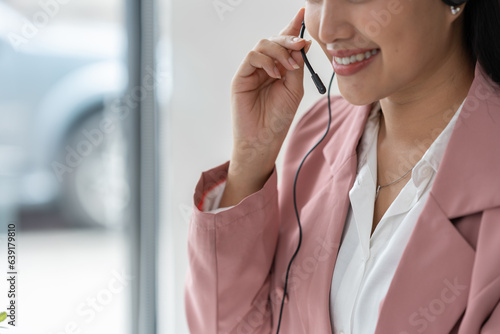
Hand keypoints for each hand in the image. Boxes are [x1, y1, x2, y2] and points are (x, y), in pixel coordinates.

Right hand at [229, 7, 310, 179]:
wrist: (264, 139)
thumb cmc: (278, 118)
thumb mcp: (294, 89)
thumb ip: (296, 66)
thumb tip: (302, 43)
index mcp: (278, 68)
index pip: (284, 43)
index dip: (292, 27)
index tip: (303, 13)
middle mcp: (264, 67)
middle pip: (274, 39)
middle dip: (289, 38)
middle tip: (301, 45)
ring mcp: (251, 71)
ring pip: (263, 44)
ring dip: (279, 51)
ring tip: (289, 67)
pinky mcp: (241, 76)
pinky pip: (252, 56)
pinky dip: (266, 60)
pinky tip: (275, 73)